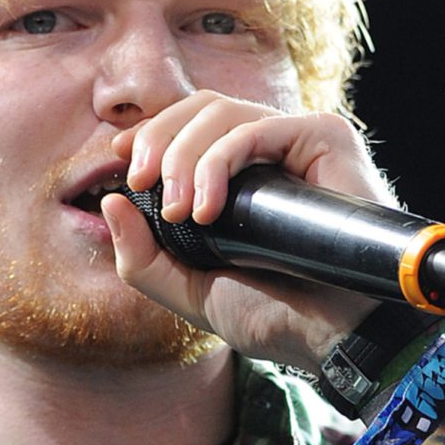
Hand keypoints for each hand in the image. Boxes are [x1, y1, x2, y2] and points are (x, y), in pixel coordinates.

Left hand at [100, 91, 392, 372]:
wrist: (336, 336)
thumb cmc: (278, 315)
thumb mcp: (190, 290)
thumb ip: (142, 256)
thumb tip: (108, 201)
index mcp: (247, 173)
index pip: (191, 124)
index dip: (151, 132)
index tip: (119, 160)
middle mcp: (274, 148)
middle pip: (199, 107)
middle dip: (157, 140)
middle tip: (139, 185)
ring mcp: (299, 139)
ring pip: (221, 111)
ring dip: (182, 155)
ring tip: (178, 210)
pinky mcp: (324, 136)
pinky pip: (254, 128)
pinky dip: (218, 162)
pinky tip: (205, 209)